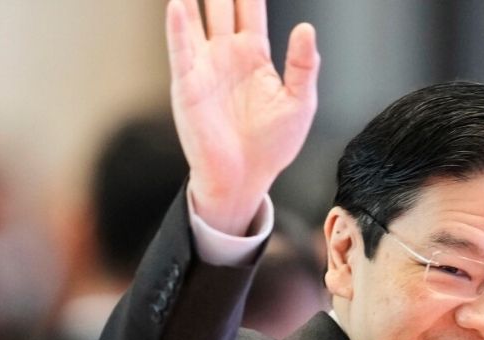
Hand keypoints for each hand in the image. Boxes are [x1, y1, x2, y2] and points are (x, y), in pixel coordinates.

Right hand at [166, 0, 319, 234]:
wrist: (246, 179)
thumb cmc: (272, 145)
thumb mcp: (299, 102)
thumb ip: (303, 65)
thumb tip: (305, 28)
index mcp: (254, 54)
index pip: (249, 8)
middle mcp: (226, 54)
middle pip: (220, 5)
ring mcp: (205, 67)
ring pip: (197, 20)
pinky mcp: (188, 86)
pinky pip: (181, 51)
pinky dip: (178, 28)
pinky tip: (177, 5)